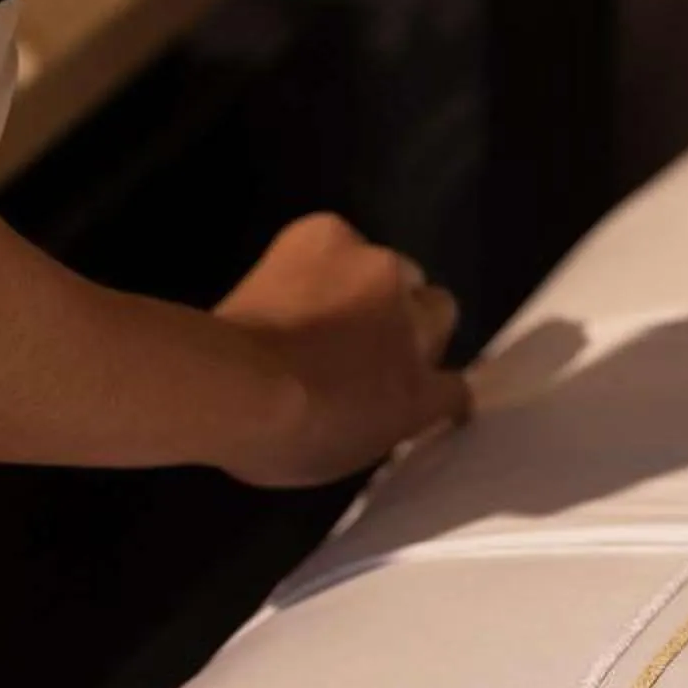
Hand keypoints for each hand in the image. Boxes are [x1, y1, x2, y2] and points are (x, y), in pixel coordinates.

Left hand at [209, 212, 471, 487]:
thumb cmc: (280, 439)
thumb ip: (385, 421)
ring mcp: (380, 271)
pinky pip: (341, 241)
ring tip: (323, 308)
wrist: (233, 387)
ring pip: (394, 271)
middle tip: (363, 342)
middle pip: (437, 310)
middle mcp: (418, 324)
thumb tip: (390, 404)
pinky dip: (325, 257)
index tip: (409, 392)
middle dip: (410, 324)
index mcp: (421, 393)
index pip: (454, 388)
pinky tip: (294, 278)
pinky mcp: (332, 235)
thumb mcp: (349, 452)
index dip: (432, 388)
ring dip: (372, 289)